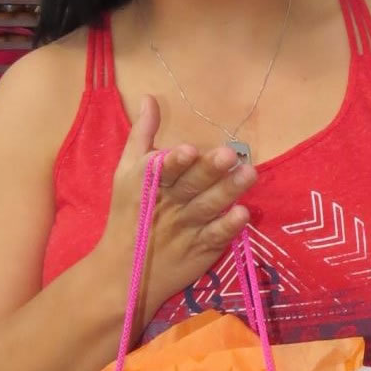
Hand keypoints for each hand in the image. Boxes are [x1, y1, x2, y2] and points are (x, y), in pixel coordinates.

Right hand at [103, 97, 257, 316]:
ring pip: (209, 207)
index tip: (189, 150)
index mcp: (150, 182)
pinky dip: (229, 226)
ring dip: (229, 191)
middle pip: (191, 185)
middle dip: (210, 170)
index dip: (175, 161)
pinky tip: (243, 213)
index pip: (163, 169)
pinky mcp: (201, 250)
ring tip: (250, 174)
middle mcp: (170, 204)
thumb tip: (150, 98)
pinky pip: (217, 236)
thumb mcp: (127, 172)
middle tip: (230, 155)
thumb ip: (142, 134)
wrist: (121, 272)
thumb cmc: (127, 214)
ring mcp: (187, 228)